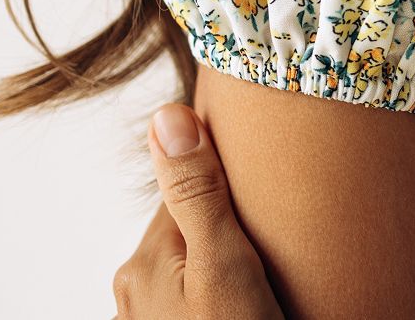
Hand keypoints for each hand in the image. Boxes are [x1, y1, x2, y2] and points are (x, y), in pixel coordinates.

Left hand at [111, 104, 285, 319]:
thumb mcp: (226, 265)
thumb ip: (199, 191)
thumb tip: (168, 114)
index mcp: (145, 260)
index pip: (193, 188)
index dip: (235, 181)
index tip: (272, 180)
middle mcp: (137, 290)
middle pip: (194, 226)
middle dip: (232, 223)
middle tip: (277, 236)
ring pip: (197, 263)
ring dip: (230, 260)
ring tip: (268, 273)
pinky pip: (199, 296)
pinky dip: (225, 292)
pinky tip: (253, 302)